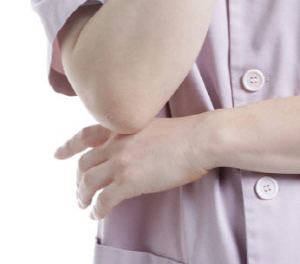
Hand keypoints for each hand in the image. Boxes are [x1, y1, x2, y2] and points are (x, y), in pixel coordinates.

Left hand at [54, 115, 210, 219]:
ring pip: (88, 183)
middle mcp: (116, 142)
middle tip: (79, 191)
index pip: (85, 135)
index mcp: (121, 126)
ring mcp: (121, 162)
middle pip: (84, 163)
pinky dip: (96, 209)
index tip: (58, 154)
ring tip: (84, 206)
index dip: (69, 146)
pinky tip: (97, 214)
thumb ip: (136, 134)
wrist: (199, 139)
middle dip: (77, 180)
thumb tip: (133, 148)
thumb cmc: (186, 133)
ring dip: (82, 196)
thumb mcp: (152, 124)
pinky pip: (103, 200)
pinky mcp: (129, 181)